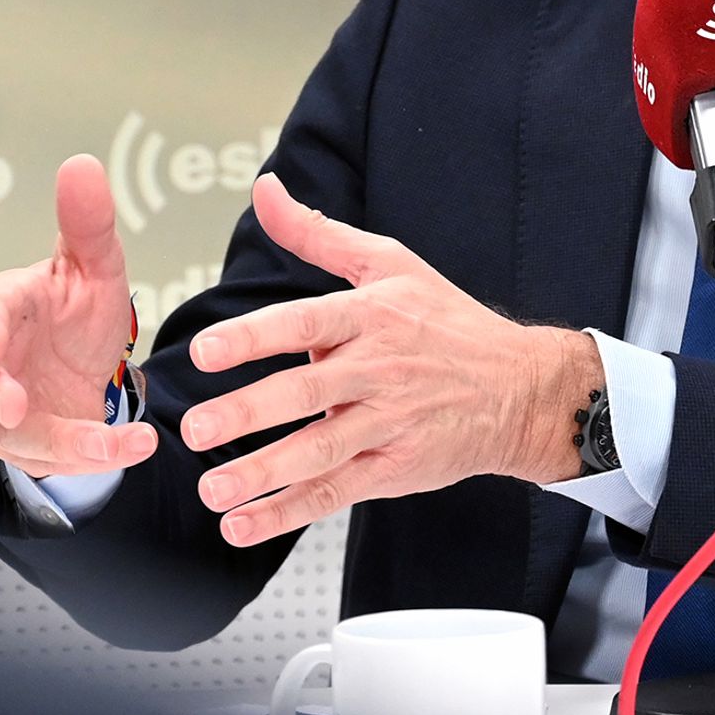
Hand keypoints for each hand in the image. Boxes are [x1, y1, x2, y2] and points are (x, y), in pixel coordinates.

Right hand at [0, 154, 157, 475]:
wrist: (94, 367)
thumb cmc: (81, 309)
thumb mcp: (98, 266)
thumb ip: (89, 223)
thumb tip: (81, 164)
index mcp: (10, 306)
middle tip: (14, 405)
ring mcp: (5, 404)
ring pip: (10, 428)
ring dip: (57, 439)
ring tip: (105, 443)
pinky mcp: (28, 440)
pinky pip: (51, 455)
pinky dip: (92, 455)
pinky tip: (133, 447)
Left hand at [182, 173, 601, 547]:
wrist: (519, 387)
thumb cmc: (446, 321)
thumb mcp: (390, 263)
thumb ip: (317, 233)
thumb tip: (265, 190)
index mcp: (373, 314)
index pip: (306, 322)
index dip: (255, 336)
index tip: (208, 351)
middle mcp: (380, 368)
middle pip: (308, 392)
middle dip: (248, 412)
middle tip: (196, 429)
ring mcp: (389, 422)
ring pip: (320, 451)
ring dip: (262, 473)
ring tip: (213, 489)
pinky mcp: (396, 468)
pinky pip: (336, 492)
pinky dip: (289, 511)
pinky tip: (244, 524)